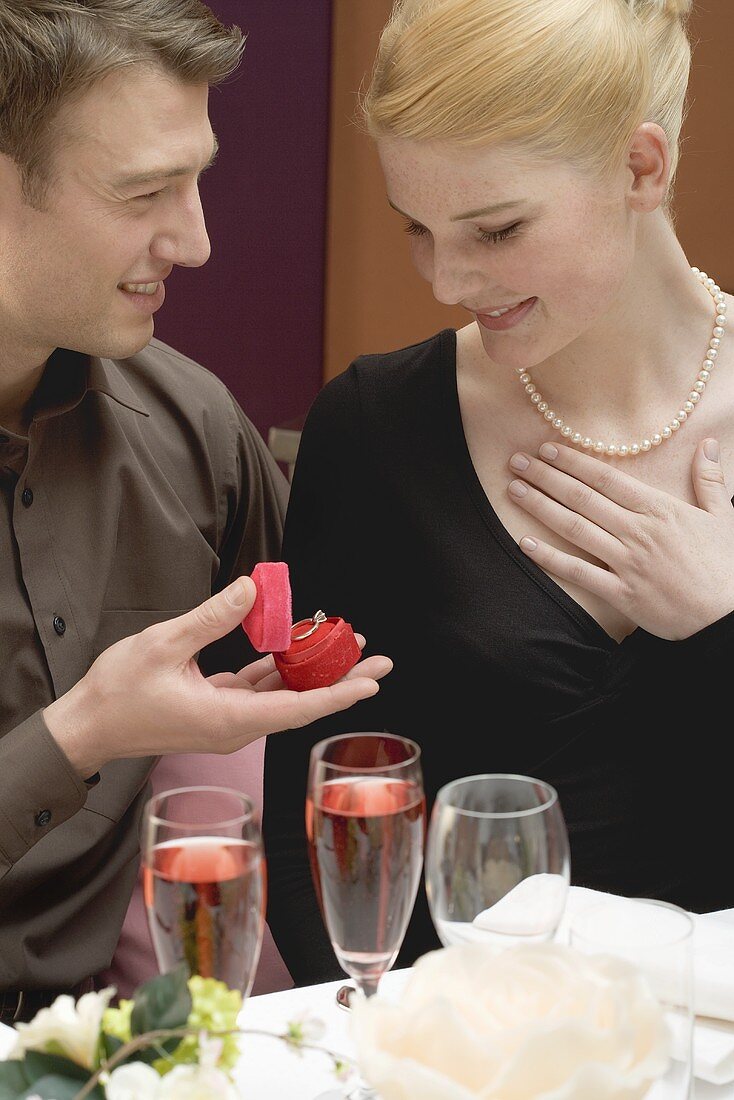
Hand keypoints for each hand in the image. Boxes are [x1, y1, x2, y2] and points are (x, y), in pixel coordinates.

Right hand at [44, 576, 392, 776]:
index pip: (298, 708)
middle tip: (378, 660)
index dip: (339, 693)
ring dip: (312, 672)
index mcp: (228, 719)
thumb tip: (253, 590)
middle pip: (301, 703)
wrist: (85, 728)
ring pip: (281, 695)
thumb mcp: (164, 645)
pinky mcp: (215, 711)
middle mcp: (235, 726)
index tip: (371, 681)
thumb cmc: (117, 694)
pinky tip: (294, 648)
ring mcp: (226, 720)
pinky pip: (257, 690)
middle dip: (341, 680)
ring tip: (344, 645)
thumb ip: (212, 617)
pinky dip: (278, 669)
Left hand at [506, 438, 733, 639]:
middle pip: (582, 497)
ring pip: (575, 528)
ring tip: (514, 490)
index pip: (607, 478)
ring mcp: (627, 562)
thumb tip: (708, 444)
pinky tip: (524, 543)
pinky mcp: (621, 593)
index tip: (547, 449)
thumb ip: (709, 480)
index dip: (573, 461)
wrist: (728, 617)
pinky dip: (549, 558)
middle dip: (546, 476)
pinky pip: (578, 572)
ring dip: (541, 507)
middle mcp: (638, 531)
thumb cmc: (727, 567)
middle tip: (516, 461)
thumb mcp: (724, 517)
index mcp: (660, 510)